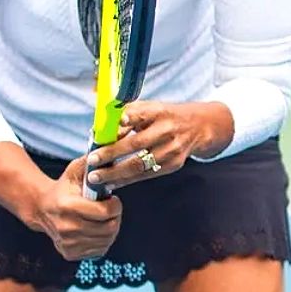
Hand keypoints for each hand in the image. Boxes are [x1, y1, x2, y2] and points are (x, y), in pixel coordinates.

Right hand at [41, 158, 122, 258]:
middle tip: (111, 210)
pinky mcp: (70, 253)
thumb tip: (107, 156)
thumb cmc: (63, 189)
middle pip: (109, 228)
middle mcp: (67, 227)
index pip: (105, 212)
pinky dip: (102, 241)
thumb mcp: (74, 172)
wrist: (41, 209)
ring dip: (110, 229)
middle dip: (115, 217)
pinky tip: (95, 230)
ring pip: (106, 241)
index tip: (113, 200)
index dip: (115, 206)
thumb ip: (91, 164)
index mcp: (68, 206)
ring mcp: (68, 243)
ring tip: (103, 219)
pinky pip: (99, 250)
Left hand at [84, 100, 230, 192]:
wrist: (198, 127)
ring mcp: (172, 149)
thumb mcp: (150, 108)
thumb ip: (128, 116)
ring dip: (116, 173)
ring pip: (141, 165)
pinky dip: (127, 180)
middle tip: (92, 161)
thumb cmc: (164, 116)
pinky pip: (146, 175)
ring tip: (96, 178)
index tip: (119, 121)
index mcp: (159, 112)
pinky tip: (112, 183)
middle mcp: (167, 130)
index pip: (143, 113)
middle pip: (137, 143)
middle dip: (112, 153)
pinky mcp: (174, 165)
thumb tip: (101, 131)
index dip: (131, 117)